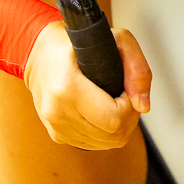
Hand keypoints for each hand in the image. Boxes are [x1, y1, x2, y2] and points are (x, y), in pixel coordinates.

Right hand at [22, 21, 151, 150]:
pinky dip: (104, 132)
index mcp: (66, 87)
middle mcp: (57, 111)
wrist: (40, 54)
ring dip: (118, 127)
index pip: (114, 118)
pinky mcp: (57, 135)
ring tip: (113, 103)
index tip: (126, 89)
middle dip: (128, 118)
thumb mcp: (116, 39)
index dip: (130, 106)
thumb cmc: (77, 43)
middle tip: (124, 97)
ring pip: (105, 144)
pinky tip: (101, 113)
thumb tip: (142, 105)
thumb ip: (137, 67)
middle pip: (112, 135)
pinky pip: (93, 144)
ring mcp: (56, 126)